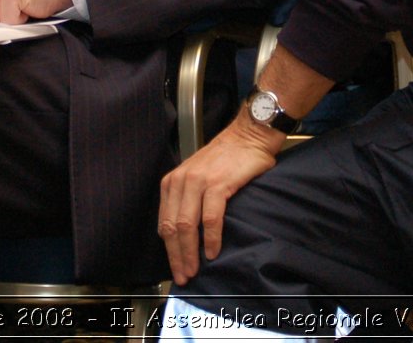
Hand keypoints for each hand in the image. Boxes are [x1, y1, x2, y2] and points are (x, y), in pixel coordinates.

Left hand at [158, 115, 282, 284]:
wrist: (248, 136)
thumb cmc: (226, 159)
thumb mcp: (197, 176)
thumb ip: (188, 200)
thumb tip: (186, 234)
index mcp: (172, 182)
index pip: (164, 223)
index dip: (169, 250)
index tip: (176, 267)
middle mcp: (180, 182)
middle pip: (173, 228)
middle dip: (177, 256)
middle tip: (184, 276)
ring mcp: (197, 182)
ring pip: (187, 226)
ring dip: (190, 252)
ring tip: (195, 269)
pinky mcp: (217, 184)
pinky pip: (210, 218)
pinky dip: (211, 238)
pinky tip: (213, 251)